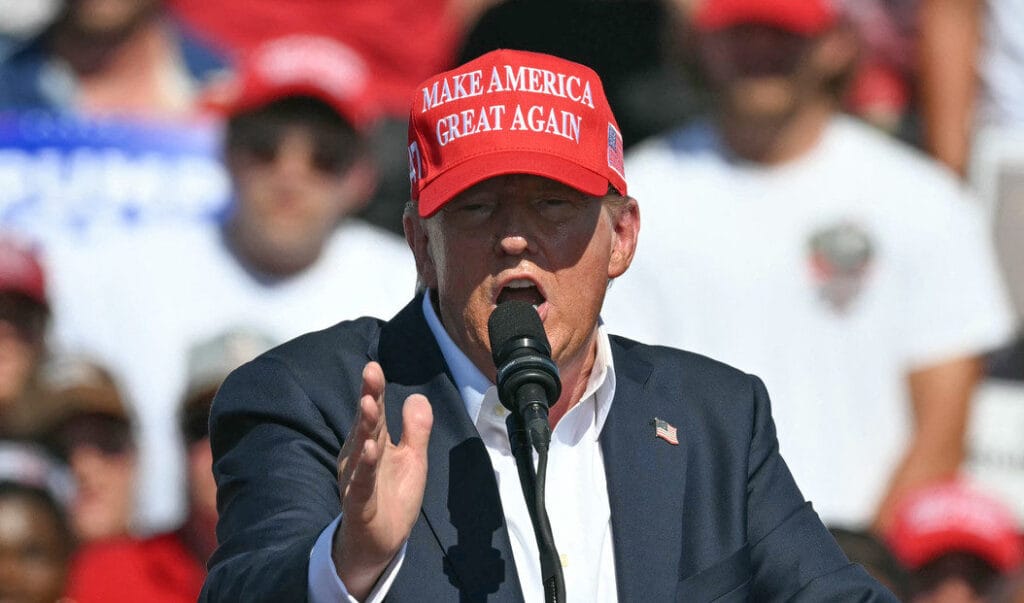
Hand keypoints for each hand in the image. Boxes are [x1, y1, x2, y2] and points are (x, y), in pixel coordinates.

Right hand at [332, 361, 432, 599]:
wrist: (381, 542)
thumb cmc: (393, 496)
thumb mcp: (413, 459)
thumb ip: (416, 429)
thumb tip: (418, 396)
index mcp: (372, 442)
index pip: (376, 412)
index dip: (375, 390)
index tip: (374, 366)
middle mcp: (360, 456)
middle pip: (367, 423)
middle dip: (369, 397)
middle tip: (371, 372)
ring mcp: (358, 479)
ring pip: (362, 448)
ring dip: (364, 426)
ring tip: (368, 404)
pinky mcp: (360, 503)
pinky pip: (362, 483)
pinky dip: (366, 466)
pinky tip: (370, 450)